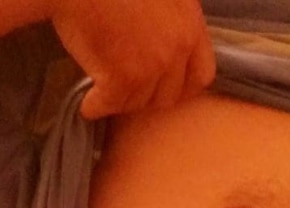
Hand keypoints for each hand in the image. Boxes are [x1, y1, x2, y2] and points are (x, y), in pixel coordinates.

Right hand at [50, 0, 216, 118]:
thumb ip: (172, 20)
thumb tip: (164, 45)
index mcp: (191, 23)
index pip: (202, 76)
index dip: (181, 86)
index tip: (164, 86)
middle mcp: (177, 47)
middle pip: (169, 96)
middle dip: (148, 95)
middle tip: (128, 88)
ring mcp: (151, 65)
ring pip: (138, 102)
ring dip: (120, 100)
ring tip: (104, 90)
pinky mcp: (122, 78)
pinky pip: (111, 106)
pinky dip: (96, 107)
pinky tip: (88, 104)